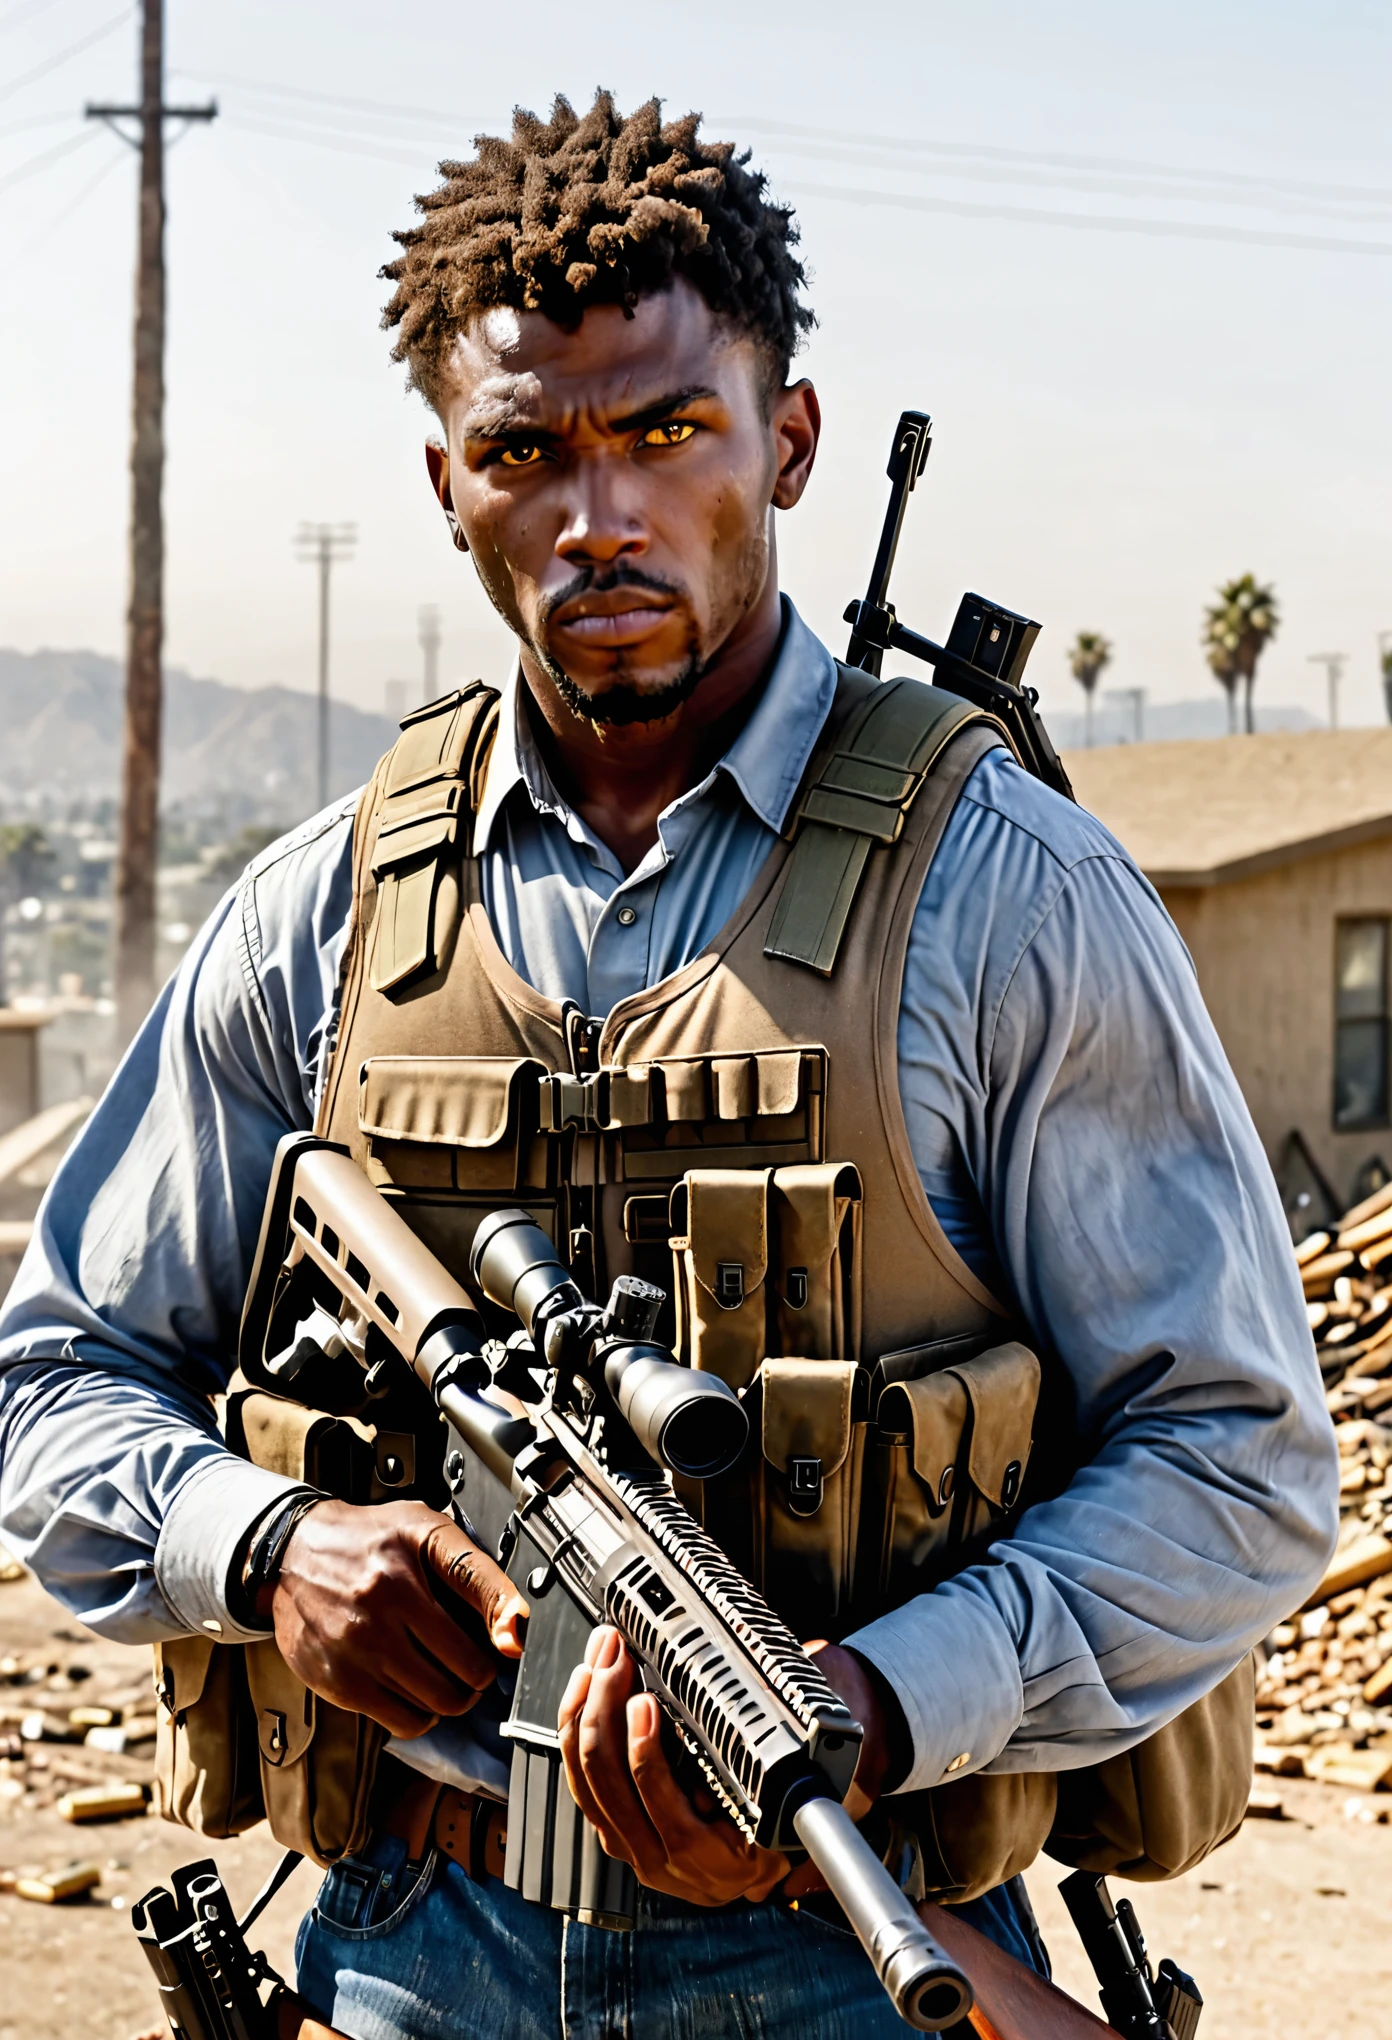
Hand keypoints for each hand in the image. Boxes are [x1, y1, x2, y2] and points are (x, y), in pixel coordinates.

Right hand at [267, 1498, 527, 1738]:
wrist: (291, 1556)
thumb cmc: (367, 1541)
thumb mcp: (421, 1527)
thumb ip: (471, 1566)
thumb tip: (515, 1624)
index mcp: (412, 1550)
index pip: (478, 1584)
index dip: (508, 1618)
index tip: (516, 1641)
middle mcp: (385, 1598)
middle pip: (466, 1666)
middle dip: (480, 1673)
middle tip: (476, 1667)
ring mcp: (361, 1645)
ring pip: (439, 1700)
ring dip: (455, 1697)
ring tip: (449, 1680)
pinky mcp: (340, 1680)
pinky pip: (404, 1721)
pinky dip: (421, 1714)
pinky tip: (416, 1692)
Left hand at [556, 1627, 889, 1907]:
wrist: (748, 1869)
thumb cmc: (766, 1828)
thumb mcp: (775, 1803)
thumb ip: (753, 1767)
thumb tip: (745, 1710)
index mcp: (704, 1856)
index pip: (660, 1802)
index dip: (645, 1750)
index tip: (645, 1701)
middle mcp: (657, 1858)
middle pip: (609, 1778)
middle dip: (607, 1707)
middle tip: (617, 1658)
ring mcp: (627, 1845)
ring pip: (586, 1775)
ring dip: (586, 1710)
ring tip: (598, 1662)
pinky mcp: (609, 1829)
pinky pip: (578, 1780)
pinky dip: (575, 1730)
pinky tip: (581, 1691)